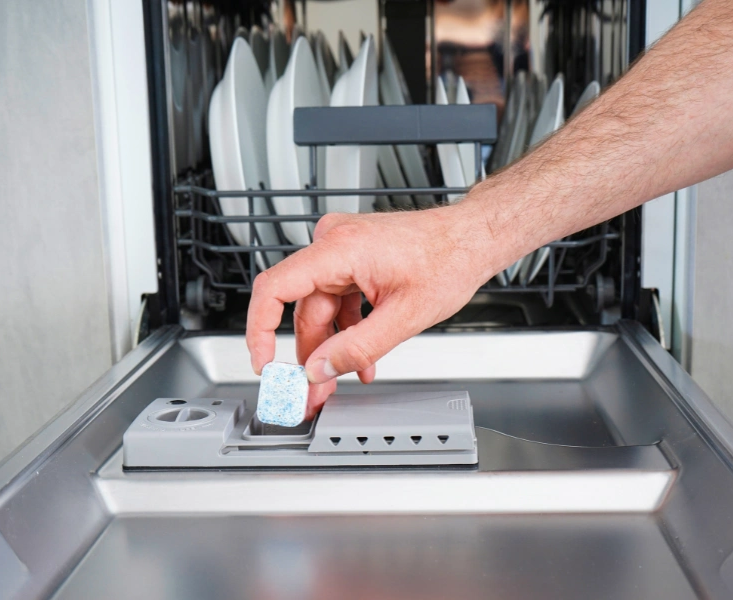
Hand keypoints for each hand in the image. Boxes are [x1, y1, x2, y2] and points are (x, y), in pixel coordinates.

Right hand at [246, 202, 498, 415]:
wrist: (472, 239)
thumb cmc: (449, 259)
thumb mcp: (404, 317)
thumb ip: (357, 348)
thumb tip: (321, 369)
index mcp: (340, 248)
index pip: (275, 288)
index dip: (260, 330)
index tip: (264, 363)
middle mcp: (334, 242)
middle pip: (303, 308)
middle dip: (309, 355)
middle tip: (310, 392)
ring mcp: (343, 248)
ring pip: (321, 308)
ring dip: (332, 346)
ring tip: (341, 380)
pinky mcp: (353, 258)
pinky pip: (337, 299)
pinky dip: (346, 328)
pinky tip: (361, 357)